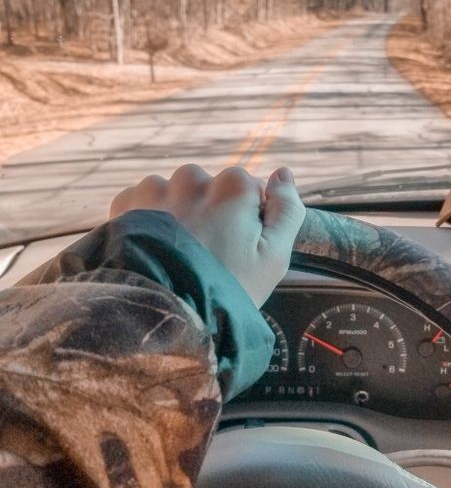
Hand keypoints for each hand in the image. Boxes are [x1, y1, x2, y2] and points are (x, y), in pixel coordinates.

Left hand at [110, 164, 304, 306]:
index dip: (247, 221)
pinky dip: (151, 219)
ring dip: (180, 213)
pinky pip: (144, 201)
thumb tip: (284, 174)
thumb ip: (287, 211)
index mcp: (234, 186)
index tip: (238, 249)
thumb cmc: (226, 289)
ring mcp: (157, 188)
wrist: (164, 314)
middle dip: (212, 213)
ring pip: (177, 193)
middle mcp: (194, 178)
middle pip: (211, 189)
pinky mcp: (126, 203)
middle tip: (209, 255)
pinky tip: (157, 249)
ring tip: (180, 254)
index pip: (249, 189)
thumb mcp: (273, 258)